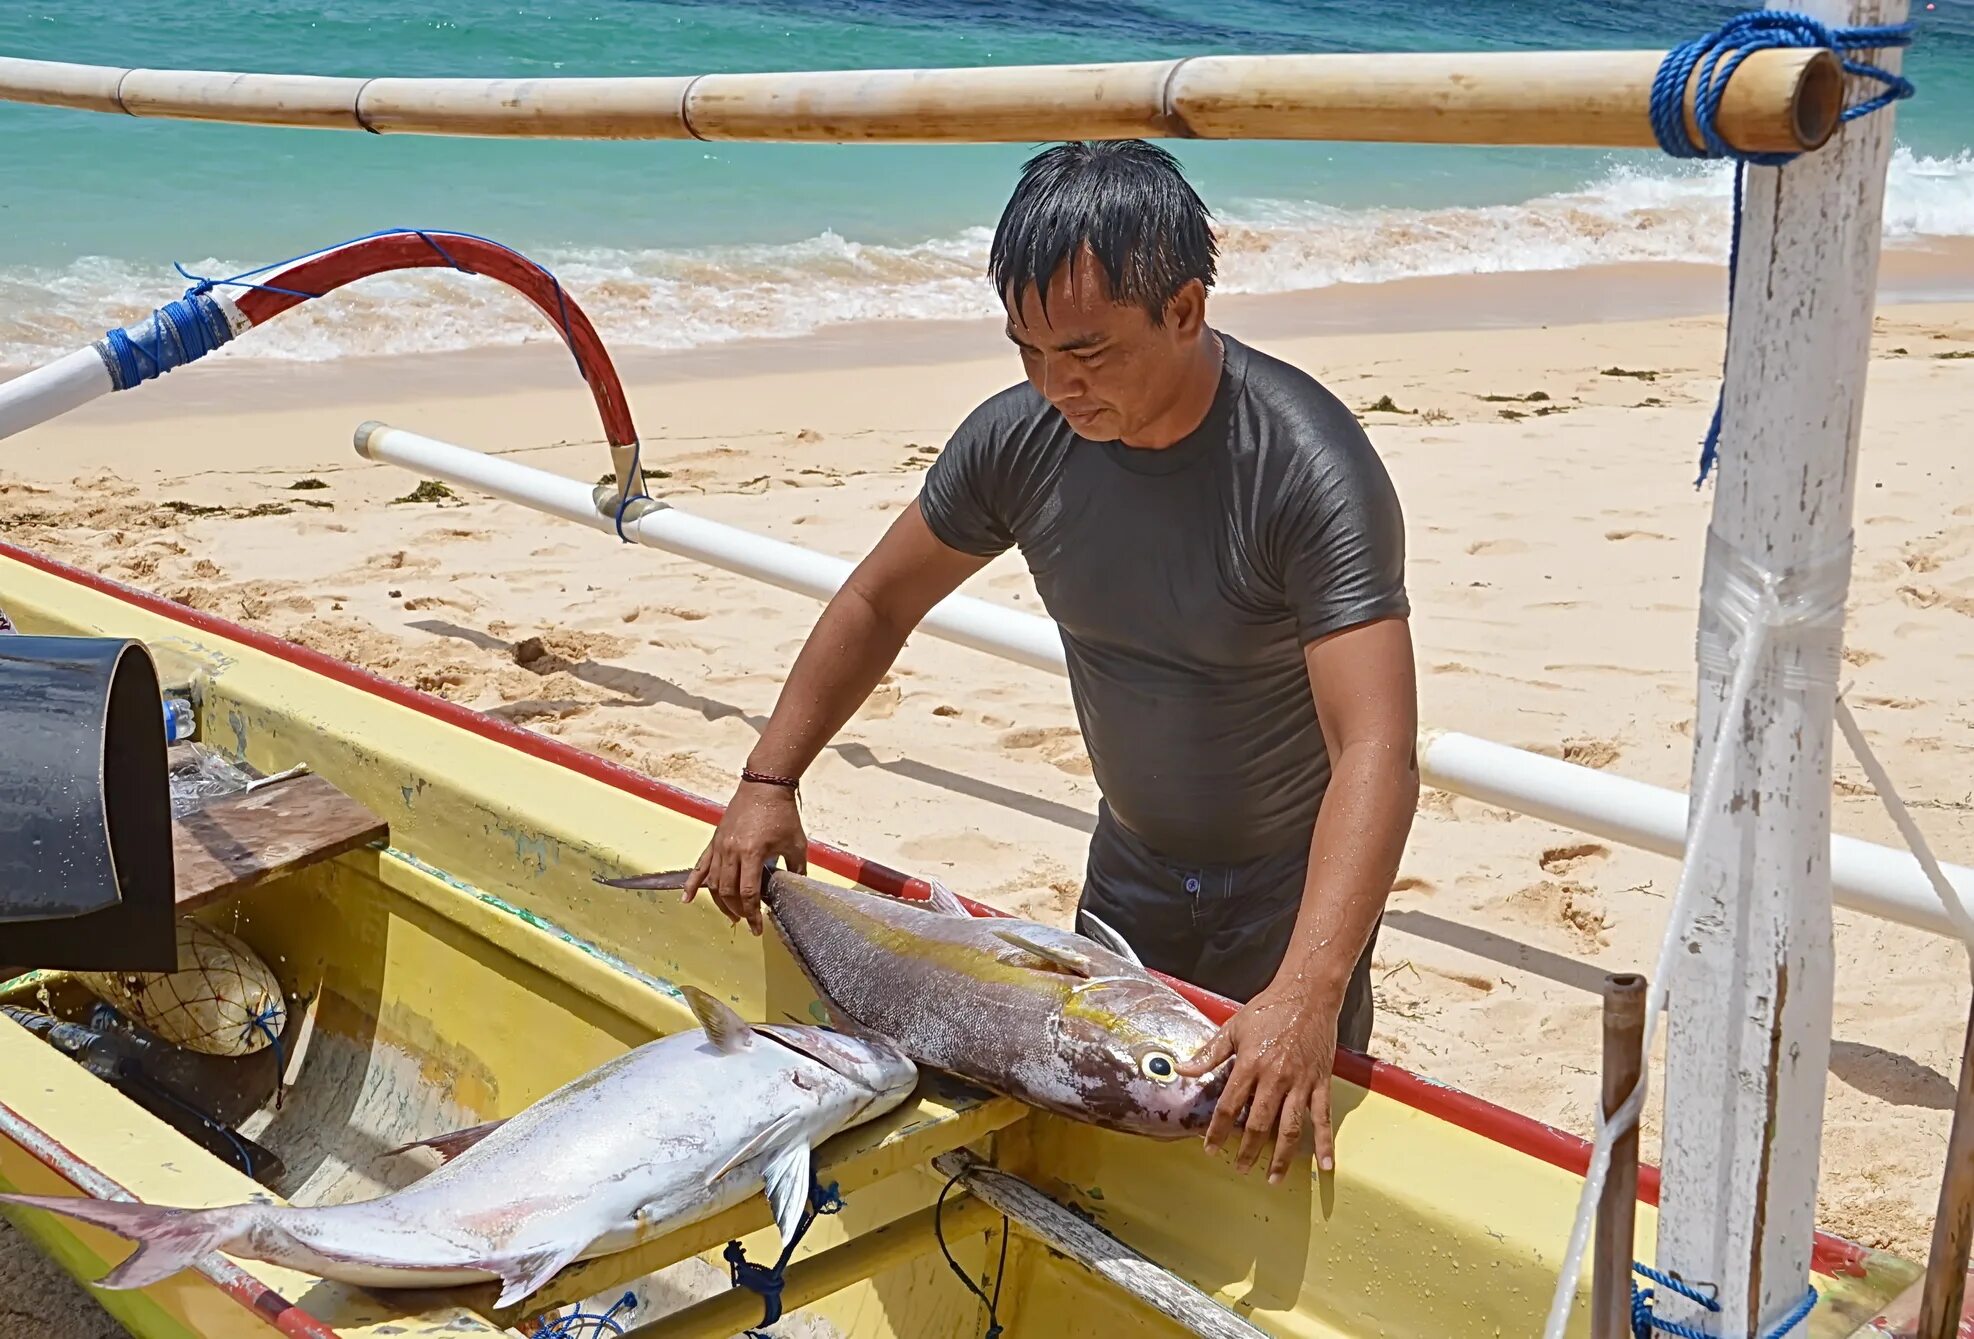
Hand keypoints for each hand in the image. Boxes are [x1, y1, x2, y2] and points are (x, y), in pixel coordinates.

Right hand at [681, 782, 806, 935]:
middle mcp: (731, 851)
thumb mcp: (796, 844)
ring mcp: (720, 846)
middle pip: (728, 891)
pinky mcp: (715, 841)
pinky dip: (692, 884)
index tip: (757, 927)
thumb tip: (798, 890)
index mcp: (752, 852)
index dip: (753, 913)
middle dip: (737, 911)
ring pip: (713, 882)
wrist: (765, 785)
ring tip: (731, 915)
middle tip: (747, 921)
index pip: (748, 892)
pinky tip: (686, 898)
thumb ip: (796, 869)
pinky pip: (700, 866)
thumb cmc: (781, 812)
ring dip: (720, 902)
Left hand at [1175, 982, 1341, 1184]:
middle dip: (1248, 1150)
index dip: (1218, 1131)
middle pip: (1259, 1123)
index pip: (1230, 1106)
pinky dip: (1325, 1143)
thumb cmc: (1269, 1009)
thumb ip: (1208, 1054)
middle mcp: (1275, 1078)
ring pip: (1289, 1128)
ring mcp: (1300, 1083)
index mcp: (1250, 1065)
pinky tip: (1325, 1165)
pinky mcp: (1320, 1083)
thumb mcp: (1233, 1028)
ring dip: (1280, 1156)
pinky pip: (1323, 1118)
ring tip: (1273, 1178)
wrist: (1307, 994)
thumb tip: (1181, 1069)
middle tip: (1240, 1167)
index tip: (1211, 1148)